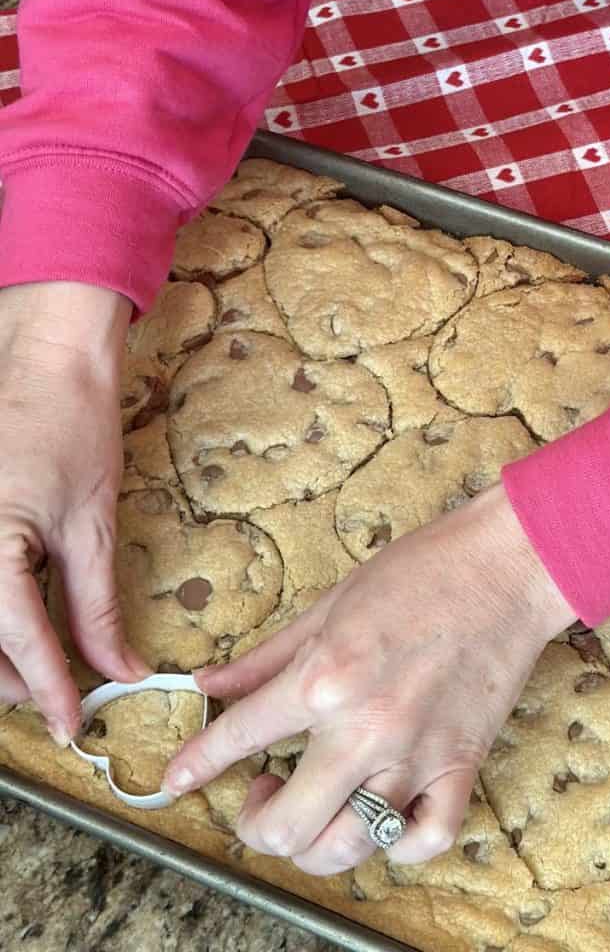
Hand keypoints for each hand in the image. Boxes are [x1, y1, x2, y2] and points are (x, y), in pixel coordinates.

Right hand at [0, 282, 149, 742]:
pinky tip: (11, 629)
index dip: (47, 689)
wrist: (46, 366)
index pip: (17, 638)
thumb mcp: (92, 526)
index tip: (71, 723)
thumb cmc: (72, 431)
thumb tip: (120, 666)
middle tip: (58, 696)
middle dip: (13, 679)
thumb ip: (96, 606)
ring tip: (37, 670)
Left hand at [163, 483, 575, 874]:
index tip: (178, 780)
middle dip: (255, 824)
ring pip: (347, 847)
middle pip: (286, 826)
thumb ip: (268, 655)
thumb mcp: (331, 602)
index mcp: (325, 676)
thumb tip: (212, 686)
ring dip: (314, 842)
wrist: (506, 567)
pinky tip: (382, 818)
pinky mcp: (462, 763)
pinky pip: (425, 839)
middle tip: (261, 794)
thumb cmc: (424, 571)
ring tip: (314, 809)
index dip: (196, 765)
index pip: (239, 738)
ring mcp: (417, 754)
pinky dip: (396, 845)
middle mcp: (365, 727)